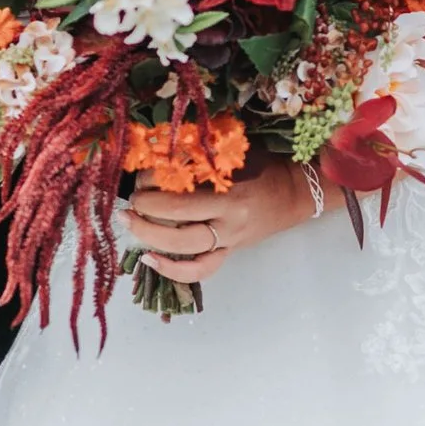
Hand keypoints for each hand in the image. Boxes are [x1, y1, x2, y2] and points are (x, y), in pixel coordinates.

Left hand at [122, 161, 315, 284]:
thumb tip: (159, 155)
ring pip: (186, 253)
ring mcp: (230, 242)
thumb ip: (200, 157)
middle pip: (178, 230)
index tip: (138, 180)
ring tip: (130, 227)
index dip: (151, 192)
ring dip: (151, 241)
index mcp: (230, 196)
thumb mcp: (233, 155)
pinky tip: (150, 260)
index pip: (181, 201)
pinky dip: (174, 270)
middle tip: (128, 206)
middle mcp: (229, 224)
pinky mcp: (230, 253)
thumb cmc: (264, 165)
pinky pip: (202, 270)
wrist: (296, 192)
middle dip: (145, 218)